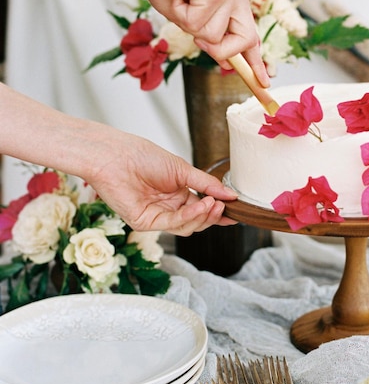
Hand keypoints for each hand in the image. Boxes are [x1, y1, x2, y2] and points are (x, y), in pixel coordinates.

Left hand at [86, 134, 237, 235]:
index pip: (202, 208)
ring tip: (212, 203)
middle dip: (213, 215)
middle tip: (224, 205)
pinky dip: (189, 216)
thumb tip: (230, 194)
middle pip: (197, 221)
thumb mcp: (182, 169)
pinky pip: (172, 225)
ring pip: (187, 227)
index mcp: (177, 193)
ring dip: (203, 216)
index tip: (235, 210)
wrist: (117, 156)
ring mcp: (156, 216)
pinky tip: (199, 205)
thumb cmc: (142, 156)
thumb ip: (206, 184)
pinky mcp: (145, 223)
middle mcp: (168, 206)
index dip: (218, 212)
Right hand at [137, 0, 269, 87]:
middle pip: (246, 39)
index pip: (250, 33)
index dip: (255, 60)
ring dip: (192, 27)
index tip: (263, 81)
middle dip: (222, 50)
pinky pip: (200, 26)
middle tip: (198, 39)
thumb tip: (227, 62)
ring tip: (181, 2)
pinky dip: (183, 17)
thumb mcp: (191, 18)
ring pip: (216, 37)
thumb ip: (211, 36)